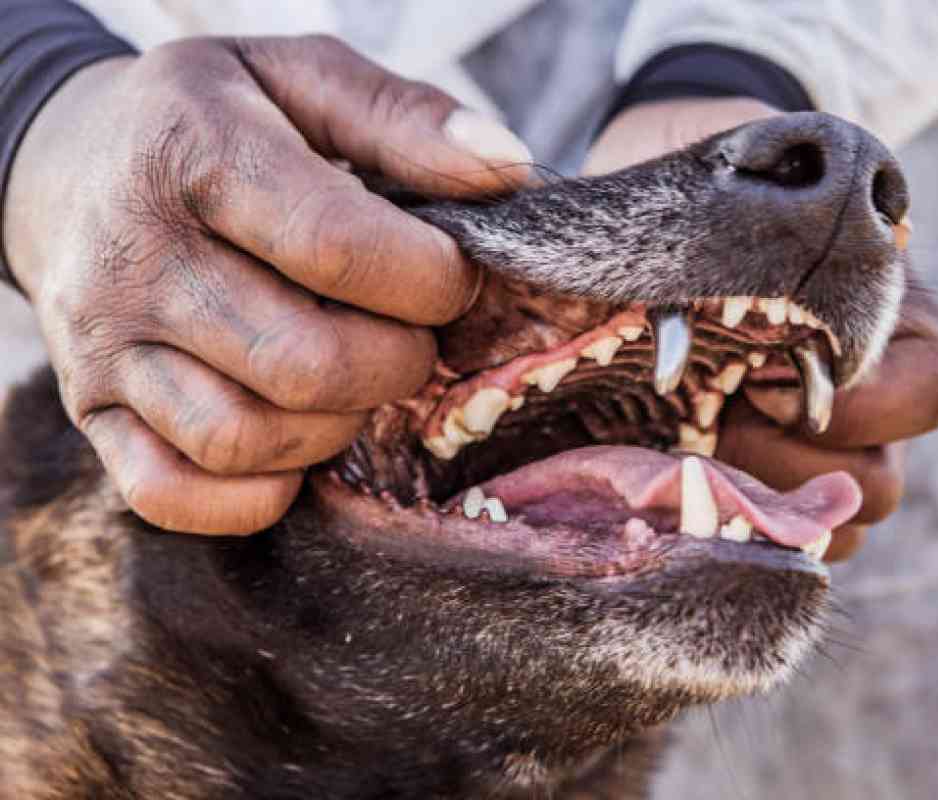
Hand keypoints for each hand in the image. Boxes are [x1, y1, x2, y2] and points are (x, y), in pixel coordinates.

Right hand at [2, 36, 531, 533]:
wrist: (74, 163)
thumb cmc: (220, 122)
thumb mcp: (307, 81)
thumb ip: (410, 120)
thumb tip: (508, 171)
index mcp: (195, 154)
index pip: (337, 248)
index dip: (429, 280)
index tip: (451, 275)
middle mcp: (136, 256)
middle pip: (305, 363)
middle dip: (396, 363)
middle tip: (407, 332)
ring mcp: (104, 345)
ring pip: (246, 439)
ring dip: (335, 428)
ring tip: (350, 376)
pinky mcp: (94, 412)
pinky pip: (176, 496)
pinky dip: (257, 492)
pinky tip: (293, 436)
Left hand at [587, 99, 937, 560]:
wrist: (680, 213)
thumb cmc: (728, 184)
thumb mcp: (761, 164)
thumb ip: (779, 190)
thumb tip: (749, 203)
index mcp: (900, 326)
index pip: (935, 392)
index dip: (855, 405)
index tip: (760, 375)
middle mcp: (877, 402)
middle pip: (878, 486)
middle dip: (783, 465)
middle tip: (709, 418)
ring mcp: (827, 453)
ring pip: (835, 529)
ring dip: (758, 507)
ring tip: (687, 450)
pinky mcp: (772, 483)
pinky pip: (785, 542)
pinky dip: (740, 529)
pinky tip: (681, 483)